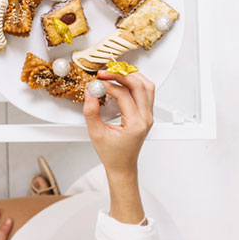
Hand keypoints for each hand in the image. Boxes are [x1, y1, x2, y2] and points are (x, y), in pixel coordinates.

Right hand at [83, 71, 154, 223]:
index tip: (96, 84)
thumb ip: (91, 112)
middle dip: (121, 75)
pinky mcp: (146, 114)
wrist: (122, 166)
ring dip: (132, 77)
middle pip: (140, 86)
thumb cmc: (112, 154)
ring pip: (147, 87)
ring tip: (115, 74)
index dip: (109, 86)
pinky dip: (136, 83)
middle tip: (105, 73)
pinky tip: (123, 82)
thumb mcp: (96, 133)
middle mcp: (146, 118)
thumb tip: (90, 94)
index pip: (124, 95)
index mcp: (136, 124)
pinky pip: (147, 93)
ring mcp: (149, 116)